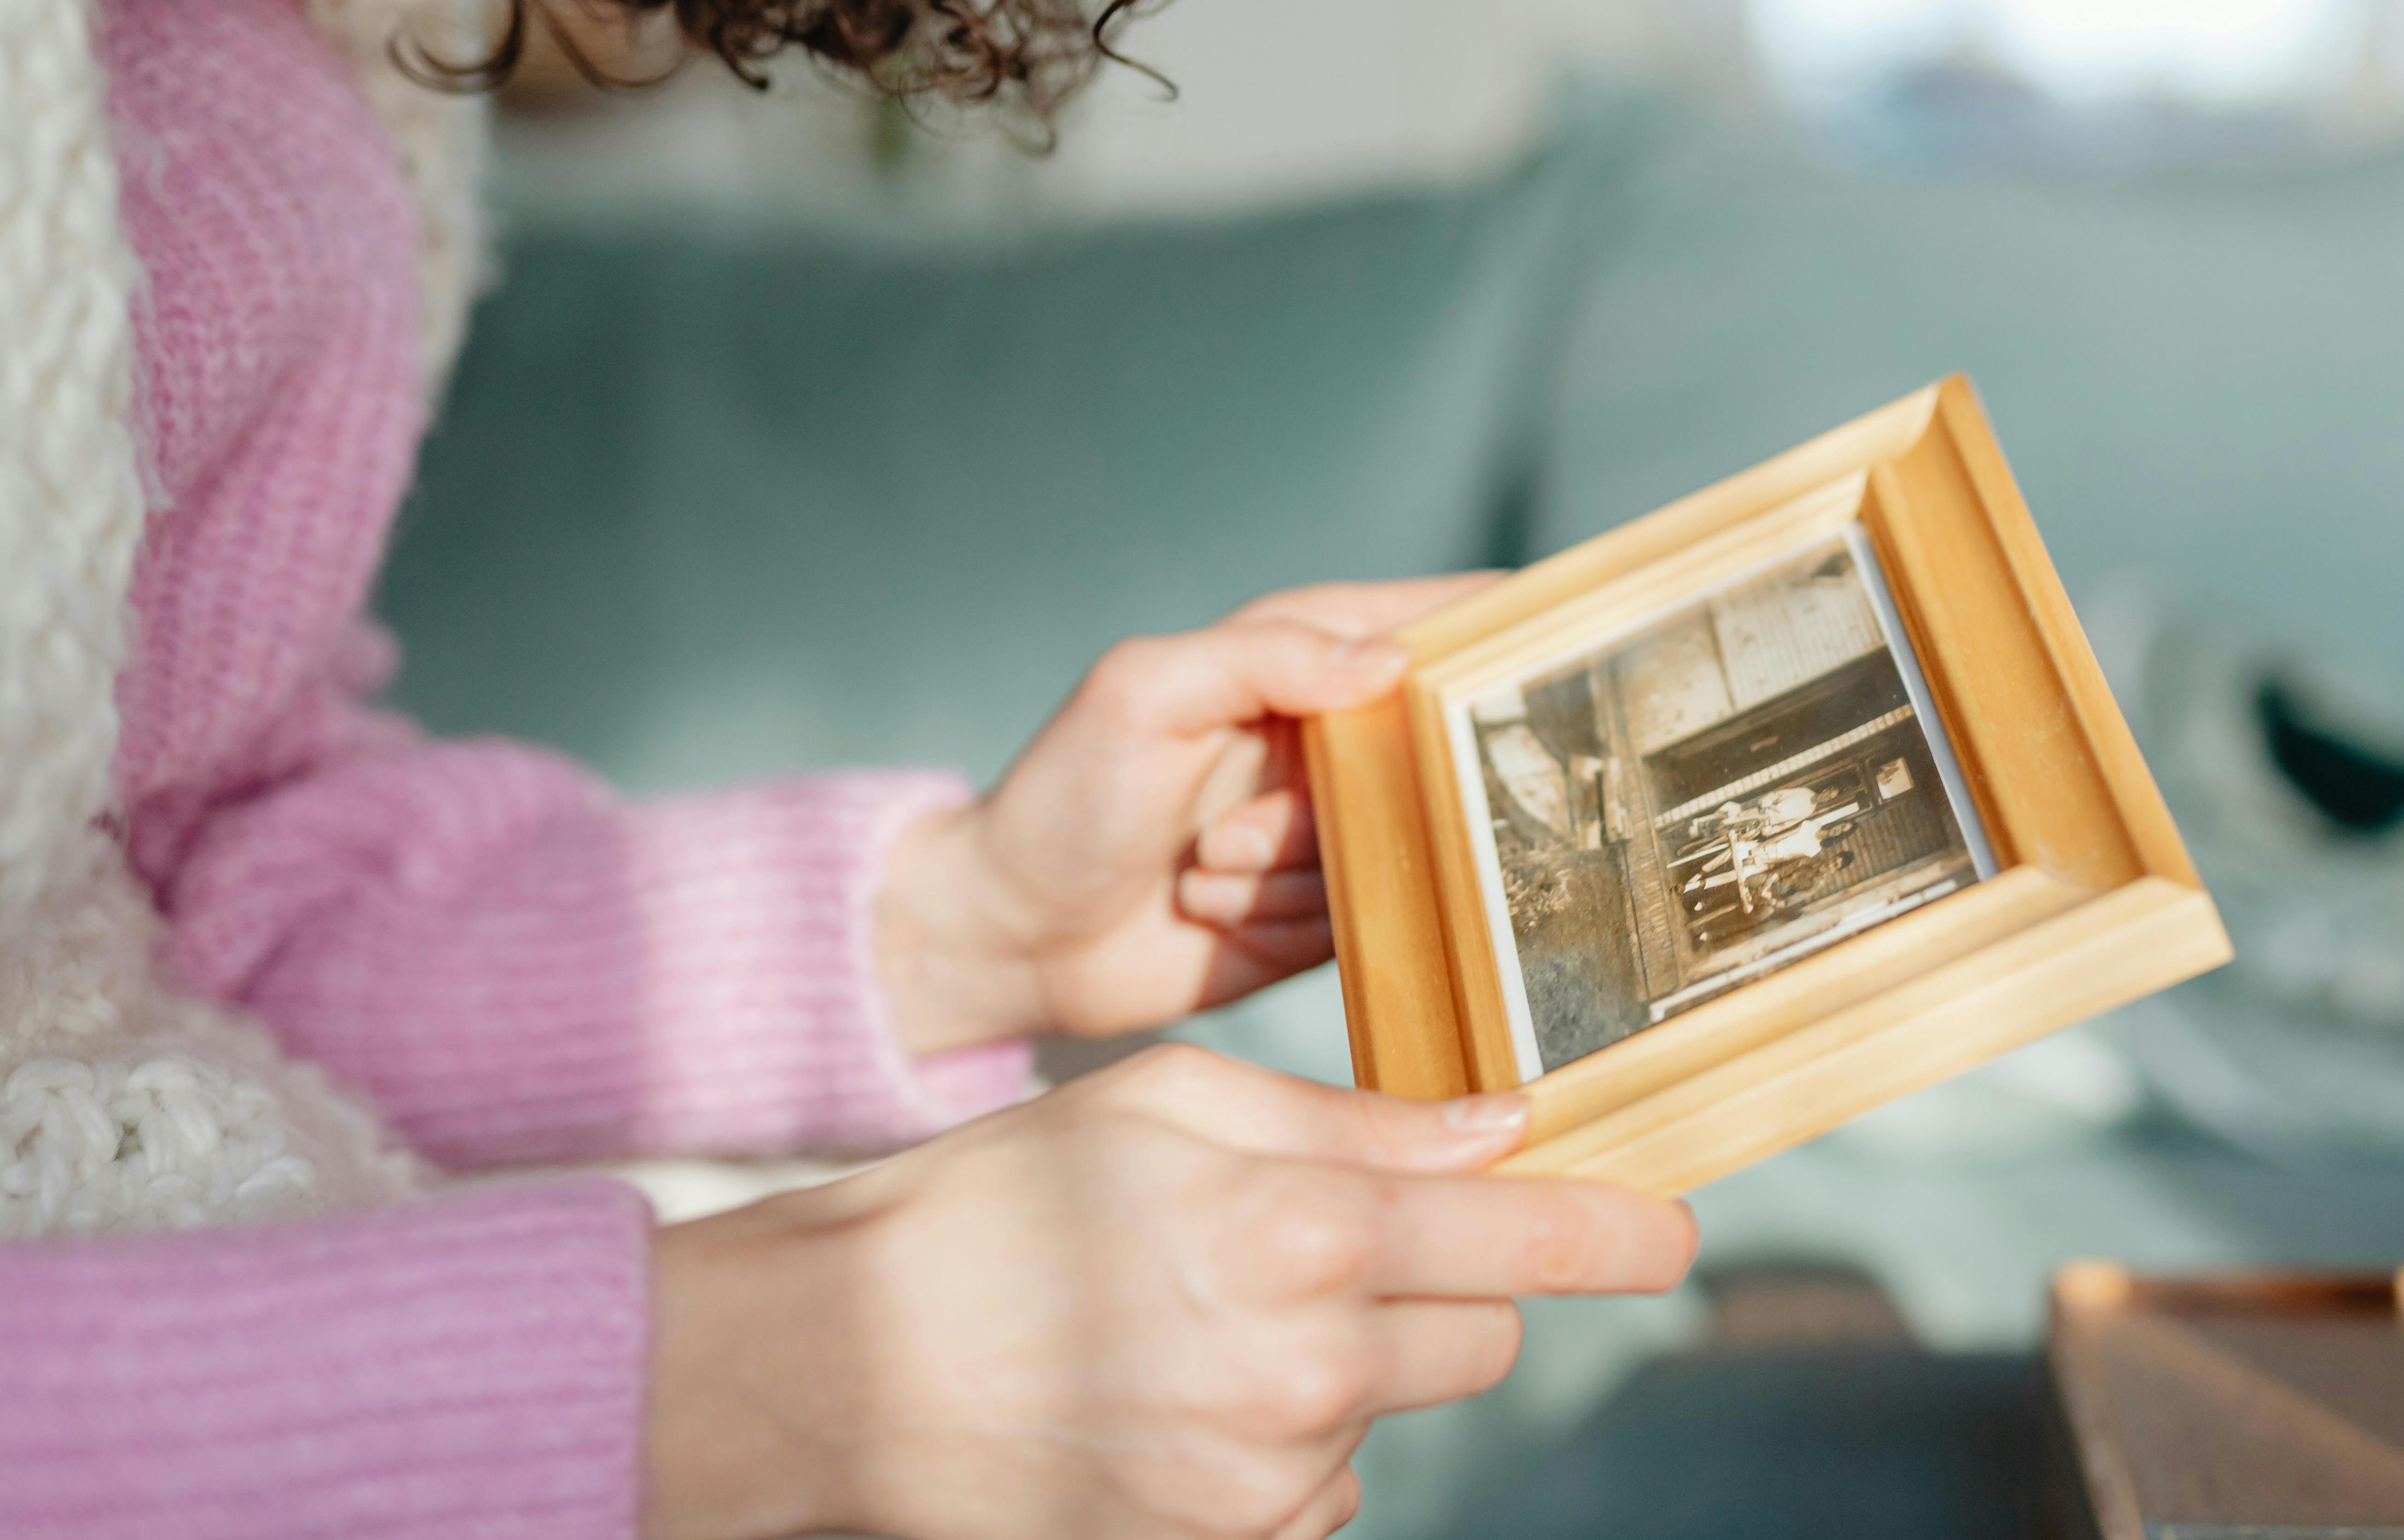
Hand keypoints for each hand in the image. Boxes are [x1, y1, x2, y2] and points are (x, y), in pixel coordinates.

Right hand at [643, 1045, 1697, 1539]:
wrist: (849, 1368)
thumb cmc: (1000, 1204)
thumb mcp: (1164, 1103)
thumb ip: (1348, 1120)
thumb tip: (1494, 1129)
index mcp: (1301, 1231)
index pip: (1524, 1235)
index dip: (1617, 1229)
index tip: (1671, 1230)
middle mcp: (1308, 1367)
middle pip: (1483, 1334)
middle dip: (1450, 1283)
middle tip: (1334, 1242)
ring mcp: (1269, 1479)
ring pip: (1394, 1411)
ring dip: (1347, 1363)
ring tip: (1203, 1322)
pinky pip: (1322, 1487)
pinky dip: (1286, 1441)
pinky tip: (1182, 1396)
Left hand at [879, 574, 1496, 1052]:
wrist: (1014, 935)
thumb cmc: (1062, 798)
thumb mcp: (1142, 695)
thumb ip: (1262, 659)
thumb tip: (1388, 661)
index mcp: (1301, 651)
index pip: (1446, 619)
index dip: (1516, 632)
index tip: (1560, 669)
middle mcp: (1335, 736)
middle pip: (1444, 755)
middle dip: (1354, 802)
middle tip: (1240, 826)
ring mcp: (1338, 826)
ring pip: (1408, 847)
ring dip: (1295, 870)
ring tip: (1202, 865)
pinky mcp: (1331, 910)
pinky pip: (1370, 916)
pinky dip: (1287, 918)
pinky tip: (1214, 908)